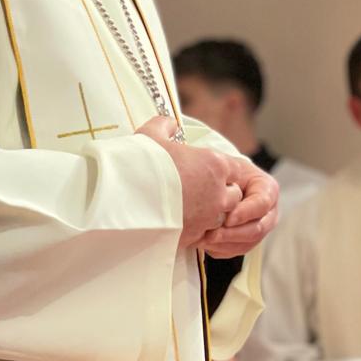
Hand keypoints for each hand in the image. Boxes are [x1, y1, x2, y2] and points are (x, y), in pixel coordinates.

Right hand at [136, 116, 244, 248]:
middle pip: (234, 195)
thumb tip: (170, 124)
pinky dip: (197, 230)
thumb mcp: (150, 135)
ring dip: (211, 214)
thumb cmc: (141, 164)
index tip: (204, 172)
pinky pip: (205, 234)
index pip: (234, 169)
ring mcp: (208, 216)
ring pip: (222, 217)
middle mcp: (218, 192)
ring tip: (189, 209)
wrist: (126, 199)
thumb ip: (164, 125)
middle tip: (198, 191)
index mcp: (214, 164)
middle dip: (222, 194)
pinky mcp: (195, 235)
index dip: (221, 171)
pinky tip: (180, 223)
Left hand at [198, 158, 278, 258]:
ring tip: (203, 239)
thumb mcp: (229, 167)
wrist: (220, 182)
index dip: (245, 213)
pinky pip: (236, 251)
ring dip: (224, 244)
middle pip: (257, 229)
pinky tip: (204, 243)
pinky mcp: (247, 240)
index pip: (262, 204)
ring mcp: (260, 228)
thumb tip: (225, 194)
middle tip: (211, 234)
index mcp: (268, 189)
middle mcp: (269, 212)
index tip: (227, 219)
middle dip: (232, 234)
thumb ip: (230, 175)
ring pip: (246, 244)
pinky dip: (219, 249)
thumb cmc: (225, 172)